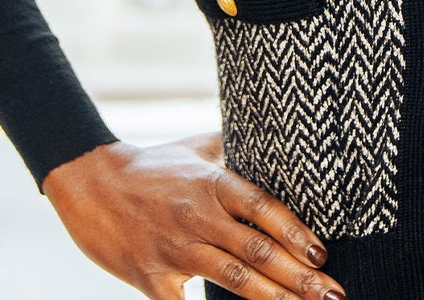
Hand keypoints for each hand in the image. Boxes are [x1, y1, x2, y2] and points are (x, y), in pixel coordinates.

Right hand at [42, 135, 344, 299]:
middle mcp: (199, 215)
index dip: (296, 232)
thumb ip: (235, 148)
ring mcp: (175, 249)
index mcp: (213, 182)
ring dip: (274, 298)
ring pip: (234, 278)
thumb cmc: (152, 165)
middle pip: (258, 249)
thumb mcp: (197, 147)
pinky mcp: (151, 278)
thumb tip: (278, 140)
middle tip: (332, 293)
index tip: (322, 254)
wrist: (91, 182)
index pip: (264, 208)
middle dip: (299, 276)